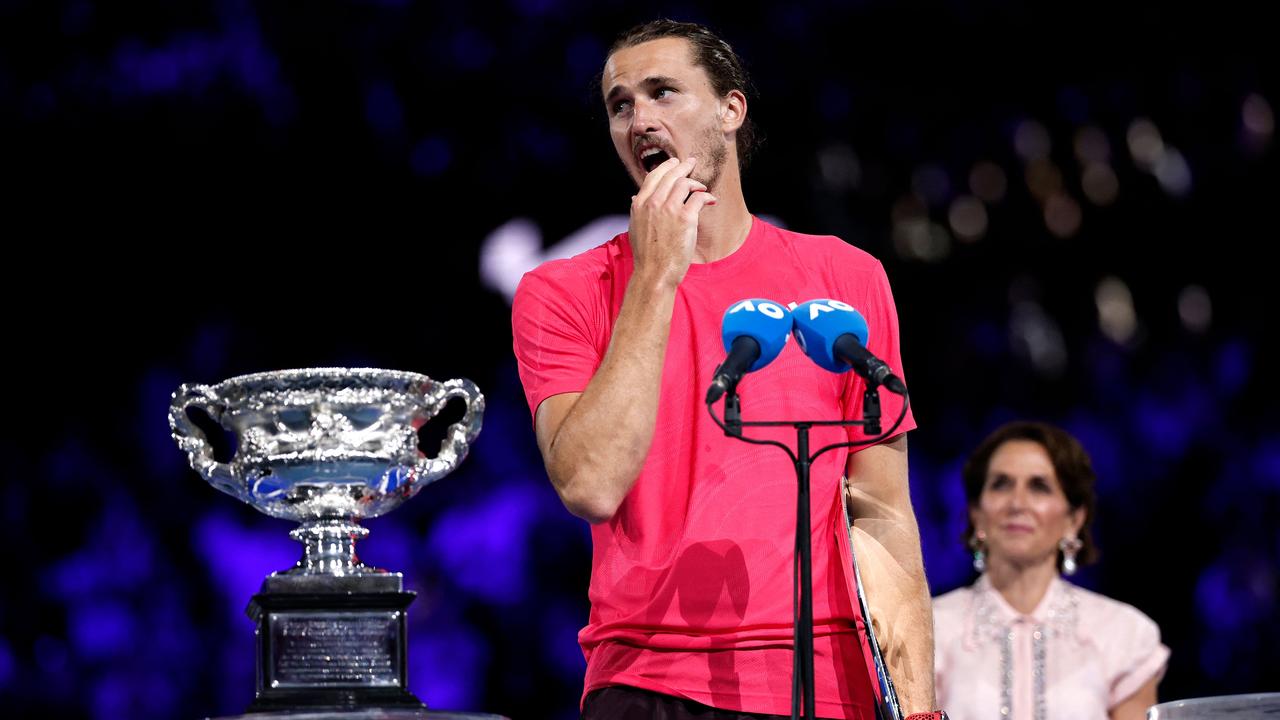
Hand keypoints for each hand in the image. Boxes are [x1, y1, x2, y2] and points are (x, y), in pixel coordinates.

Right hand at [627, 156, 717, 287]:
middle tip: (691, 163)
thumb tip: (634, 198)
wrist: (654, 273)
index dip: (666, 167)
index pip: (653, 177)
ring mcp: (669, 209)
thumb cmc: (646, 255)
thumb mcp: (635, 229)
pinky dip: (706, 196)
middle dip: (683, 166)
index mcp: (640, 204)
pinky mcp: (686, 218)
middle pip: (670, 175)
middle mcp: (653, 203)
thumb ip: (637, 211)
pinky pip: (699, 197)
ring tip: (702, 187)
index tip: (674, 163)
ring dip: (696, 182)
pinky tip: (710, 200)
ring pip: (685, 183)